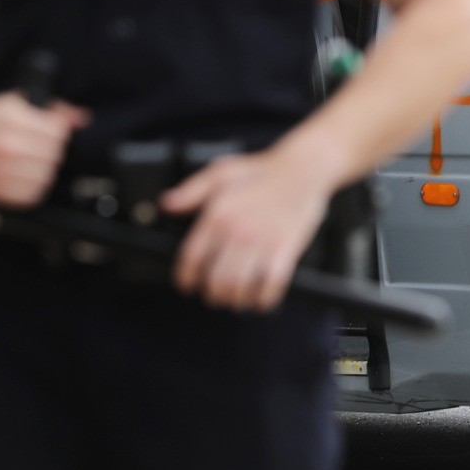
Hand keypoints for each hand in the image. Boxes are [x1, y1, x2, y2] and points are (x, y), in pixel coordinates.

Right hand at [0, 93, 88, 208]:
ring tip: (32, 160)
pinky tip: (26, 176)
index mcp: (14, 123)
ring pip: (45, 176)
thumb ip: (54, 112)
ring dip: (44, 168)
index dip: (58, 131)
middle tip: (39, 145)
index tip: (50, 131)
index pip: (58, 133)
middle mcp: (6, 148)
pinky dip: (33, 188)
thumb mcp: (20, 103)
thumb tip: (80, 118)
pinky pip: (28, 196)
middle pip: (54, 154)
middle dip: (51, 149)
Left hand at [160, 149, 333, 312]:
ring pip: (240, 288)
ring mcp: (263, 241)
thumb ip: (190, 190)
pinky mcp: (286, 249)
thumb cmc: (263, 172)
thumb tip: (166, 205)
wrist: (303, 169)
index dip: (185, 279)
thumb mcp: (221, 172)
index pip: (191, 260)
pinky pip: (271, 287)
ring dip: (235, 300)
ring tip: (236, 297)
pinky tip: (259, 297)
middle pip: (215, 281)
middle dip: (212, 295)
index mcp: (218, 214)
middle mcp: (238, 231)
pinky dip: (262, 300)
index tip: (187, 285)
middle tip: (215, 294)